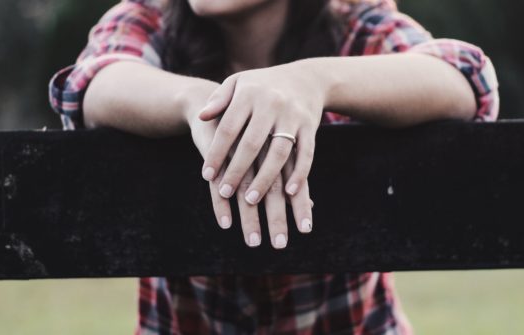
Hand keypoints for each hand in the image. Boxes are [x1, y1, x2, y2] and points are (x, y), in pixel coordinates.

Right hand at [190, 115, 313, 248]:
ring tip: (254, 242)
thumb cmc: (254, 125)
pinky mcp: (215, 151)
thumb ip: (291, 170)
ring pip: (246, 189)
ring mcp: (237, 149)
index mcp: (279, 143)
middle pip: (272, 189)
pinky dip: (221, 204)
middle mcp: (261, 147)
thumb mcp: (274, 142)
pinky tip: (226, 224)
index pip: (294, 179)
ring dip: (250, 218)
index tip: (305, 230)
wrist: (213, 95)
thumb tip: (310, 203)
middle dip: (276, 219)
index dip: (299, 205)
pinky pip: (218, 183)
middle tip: (280, 245)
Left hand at [197, 62, 324, 211]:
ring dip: (265, 179)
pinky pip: (306, 153)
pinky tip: (289, 193)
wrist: (307, 78)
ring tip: (251, 200)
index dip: (217, 153)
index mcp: (249, 94)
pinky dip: (299, 174)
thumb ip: (219, 99)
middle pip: (252, 144)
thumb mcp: (238, 83)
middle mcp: (272, 104)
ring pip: (279, 153)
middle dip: (237, 171)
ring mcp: (293, 116)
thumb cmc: (263, 85)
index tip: (206, 175)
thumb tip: (201, 117)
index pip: (228, 128)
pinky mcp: (310, 126)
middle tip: (224, 192)